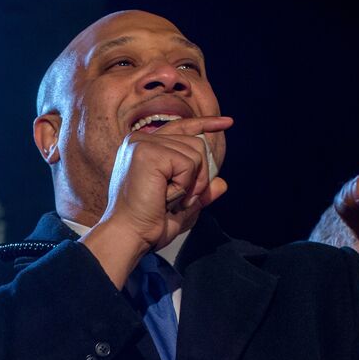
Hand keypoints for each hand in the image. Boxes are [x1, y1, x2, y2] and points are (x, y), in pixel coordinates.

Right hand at [85, 115, 231, 286]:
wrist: (130, 236)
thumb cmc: (147, 225)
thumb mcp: (181, 207)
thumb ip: (200, 192)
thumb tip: (222, 184)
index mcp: (144, 148)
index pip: (181, 127)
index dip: (205, 124)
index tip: (228, 123)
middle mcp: (140, 140)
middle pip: (196, 143)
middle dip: (198, 177)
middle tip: (179, 201)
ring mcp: (143, 143)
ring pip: (196, 152)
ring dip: (191, 184)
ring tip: (169, 200)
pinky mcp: (148, 152)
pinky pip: (188, 164)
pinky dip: (184, 186)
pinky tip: (165, 197)